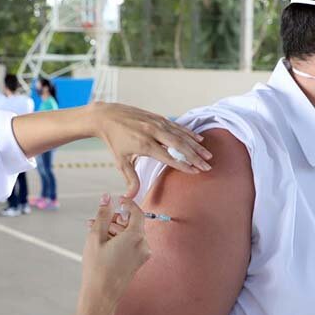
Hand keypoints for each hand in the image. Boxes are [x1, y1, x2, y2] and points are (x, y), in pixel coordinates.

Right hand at [80, 194, 151, 314]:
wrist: (101, 295)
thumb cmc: (97, 267)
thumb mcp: (96, 237)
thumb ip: (103, 215)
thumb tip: (107, 198)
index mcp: (135, 237)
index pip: (137, 212)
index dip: (127, 204)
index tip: (117, 200)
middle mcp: (143, 245)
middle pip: (132, 223)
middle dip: (115, 219)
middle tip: (97, 220)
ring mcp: (142, 255)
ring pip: (130, 234)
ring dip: (114, 230)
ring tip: (94, 233)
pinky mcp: (138, 262)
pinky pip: (130, 244)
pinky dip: (119, 240)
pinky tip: (103, 243)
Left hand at [91, 102, 212, 197]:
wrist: (106, 116)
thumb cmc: (114, 140)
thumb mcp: (120, 161)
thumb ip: (130, 179)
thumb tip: (129, 198)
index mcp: (144, 144)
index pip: (168, 157)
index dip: (183, 165)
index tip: (195, 172)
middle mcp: (153, 132)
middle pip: (179, 145)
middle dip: (195, 156)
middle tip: (208, 166)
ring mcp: (156, 123)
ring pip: (181, 135)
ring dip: (196, 145)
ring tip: (208, 155)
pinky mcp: (158, 118)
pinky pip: (177, 126)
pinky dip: (189, 133)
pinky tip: (199, 140)